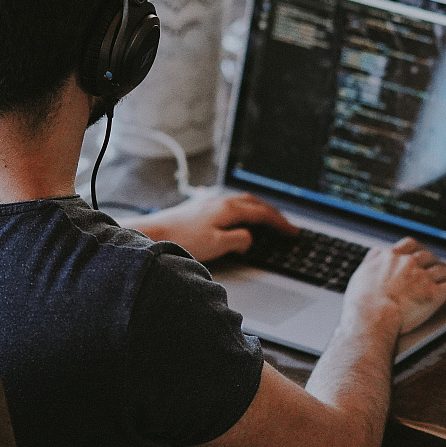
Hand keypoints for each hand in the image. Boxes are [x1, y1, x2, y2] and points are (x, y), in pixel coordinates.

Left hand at [136, 191, 291, 263]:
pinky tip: (239, 218)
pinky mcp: (200, 207)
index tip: (292, 232)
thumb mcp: (217, 245)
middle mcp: (221, 201)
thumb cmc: (182, 240)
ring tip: (267, 220)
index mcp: (229, 209)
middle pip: (255, 203)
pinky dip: (244, 210)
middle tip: (285, 225)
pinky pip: (231, 204)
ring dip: (259, 210)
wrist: (153, 233)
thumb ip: (239, 240)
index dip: (280, 223)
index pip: (263, 214)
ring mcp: (210, 201)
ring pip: (243, 202)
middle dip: (273, 214)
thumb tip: (249, 238)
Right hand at [343, 238, 445, 335]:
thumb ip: (370, 262)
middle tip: (443, 266)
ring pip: (445, 271)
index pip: (409, 245)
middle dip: (438, 261)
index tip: (422, 252)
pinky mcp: (434, 293)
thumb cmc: (361, 303)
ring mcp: (422, 277)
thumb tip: (374, 254)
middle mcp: (408, 263)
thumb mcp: (360, 275)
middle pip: (429, 257)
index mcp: (390, 257)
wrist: (371, 317)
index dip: (418, 248)